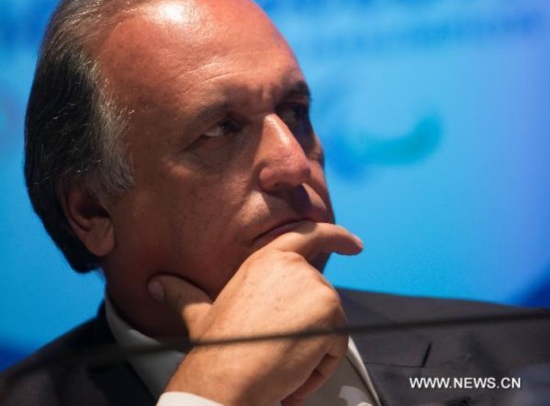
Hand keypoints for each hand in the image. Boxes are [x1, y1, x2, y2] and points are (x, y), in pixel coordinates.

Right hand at [148, 221, 361, 405]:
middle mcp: (293, 266)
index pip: (306, 235)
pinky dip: (319, 368)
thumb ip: (185, 294)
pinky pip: (337, 347)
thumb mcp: (200, 313)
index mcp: (266, 260)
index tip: (354, 243)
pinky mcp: (329, 310)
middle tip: (276, 351)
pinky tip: (292, 371)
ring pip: (330, 326)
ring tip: (280, 362)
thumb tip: (158, 284)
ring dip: (310, 353)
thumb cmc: (216, 349)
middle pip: (320, 298)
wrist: (227, 375)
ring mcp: (314, 285)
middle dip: (306, 332)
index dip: (334, 236)